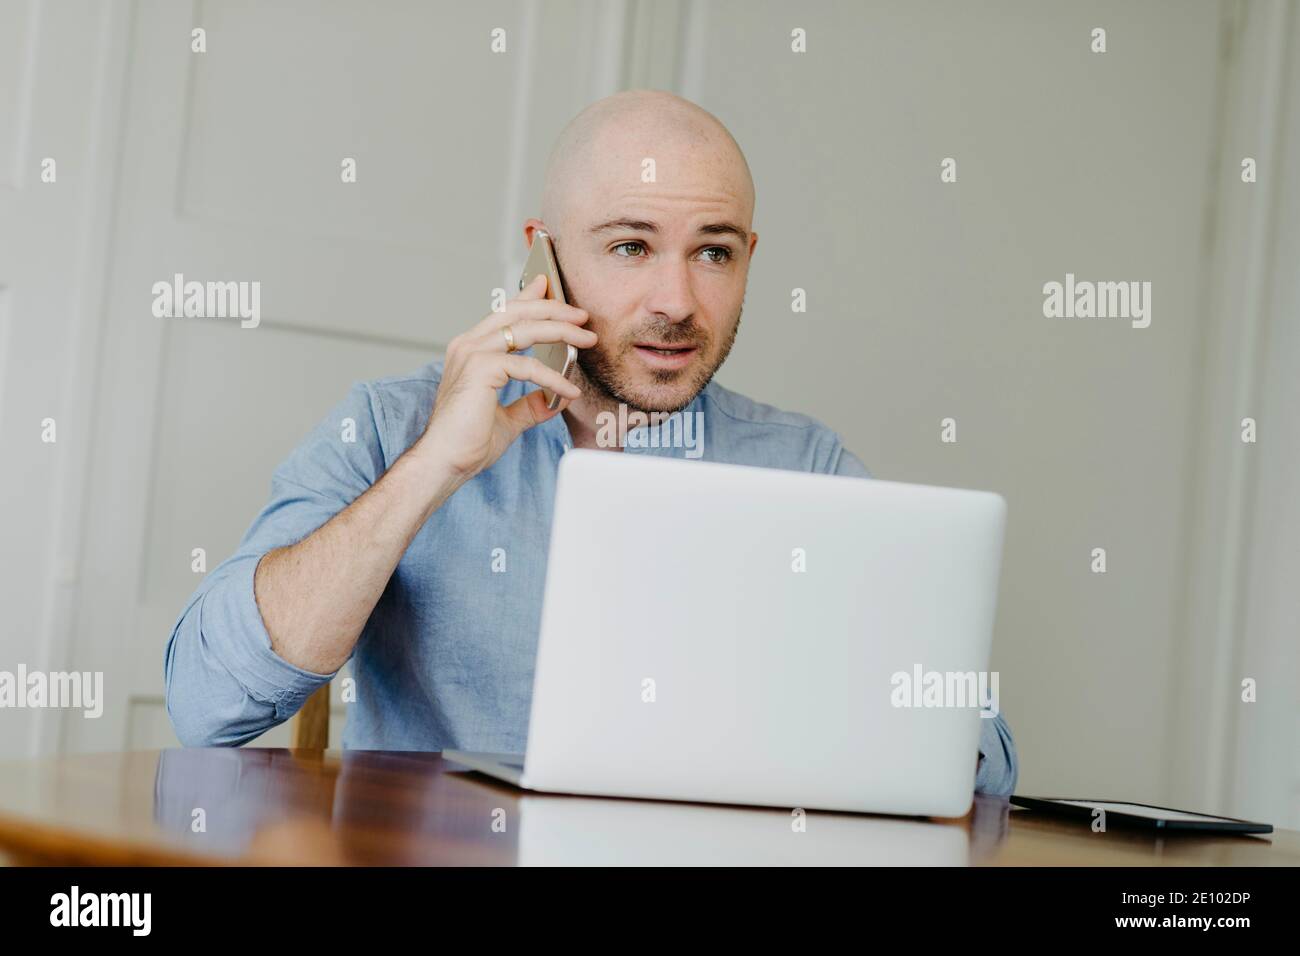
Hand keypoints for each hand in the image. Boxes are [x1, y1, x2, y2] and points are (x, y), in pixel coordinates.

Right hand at [414, 273, 595, 481]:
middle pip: (517, 313)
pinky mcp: (481, 368)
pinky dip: (553, 377)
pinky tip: (569, 391)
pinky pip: (527, 365)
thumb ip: (529, 405)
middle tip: (581, 315)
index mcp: (470, 351)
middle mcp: (468, 345)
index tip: (547, 284)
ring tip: (586, 339)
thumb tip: (553, 401)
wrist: (445, 461)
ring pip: (525, 329)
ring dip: (561, 331)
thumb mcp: (508, 419)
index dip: (527, 298)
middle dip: (553, 309)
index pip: (503, 315)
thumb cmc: (467, 442)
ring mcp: (472, 353)